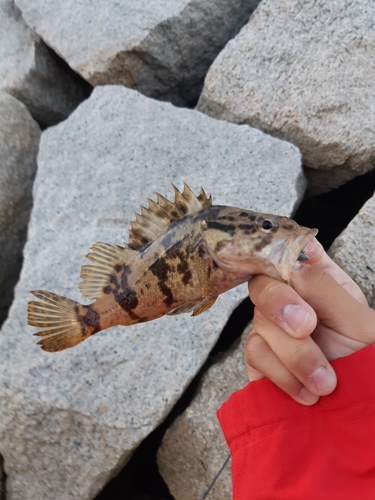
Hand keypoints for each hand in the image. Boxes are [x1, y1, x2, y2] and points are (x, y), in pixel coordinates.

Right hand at [245, 239, 374, 404]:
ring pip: (260, 325)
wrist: (359, 404)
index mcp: (313, 281)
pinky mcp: (260, 359)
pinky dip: (283, 375)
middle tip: (307, 327)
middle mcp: (286, 300)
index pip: (284, 254)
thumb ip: (325, 287)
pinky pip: (255, 355)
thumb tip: (302, 250)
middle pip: (262, 285)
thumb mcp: (358, 320)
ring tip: (325, 382)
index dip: (279, 256)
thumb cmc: (364, 357)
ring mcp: (269, 329)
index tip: (295, 274)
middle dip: (281, 304)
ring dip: (295, 355)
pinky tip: (306, 393)